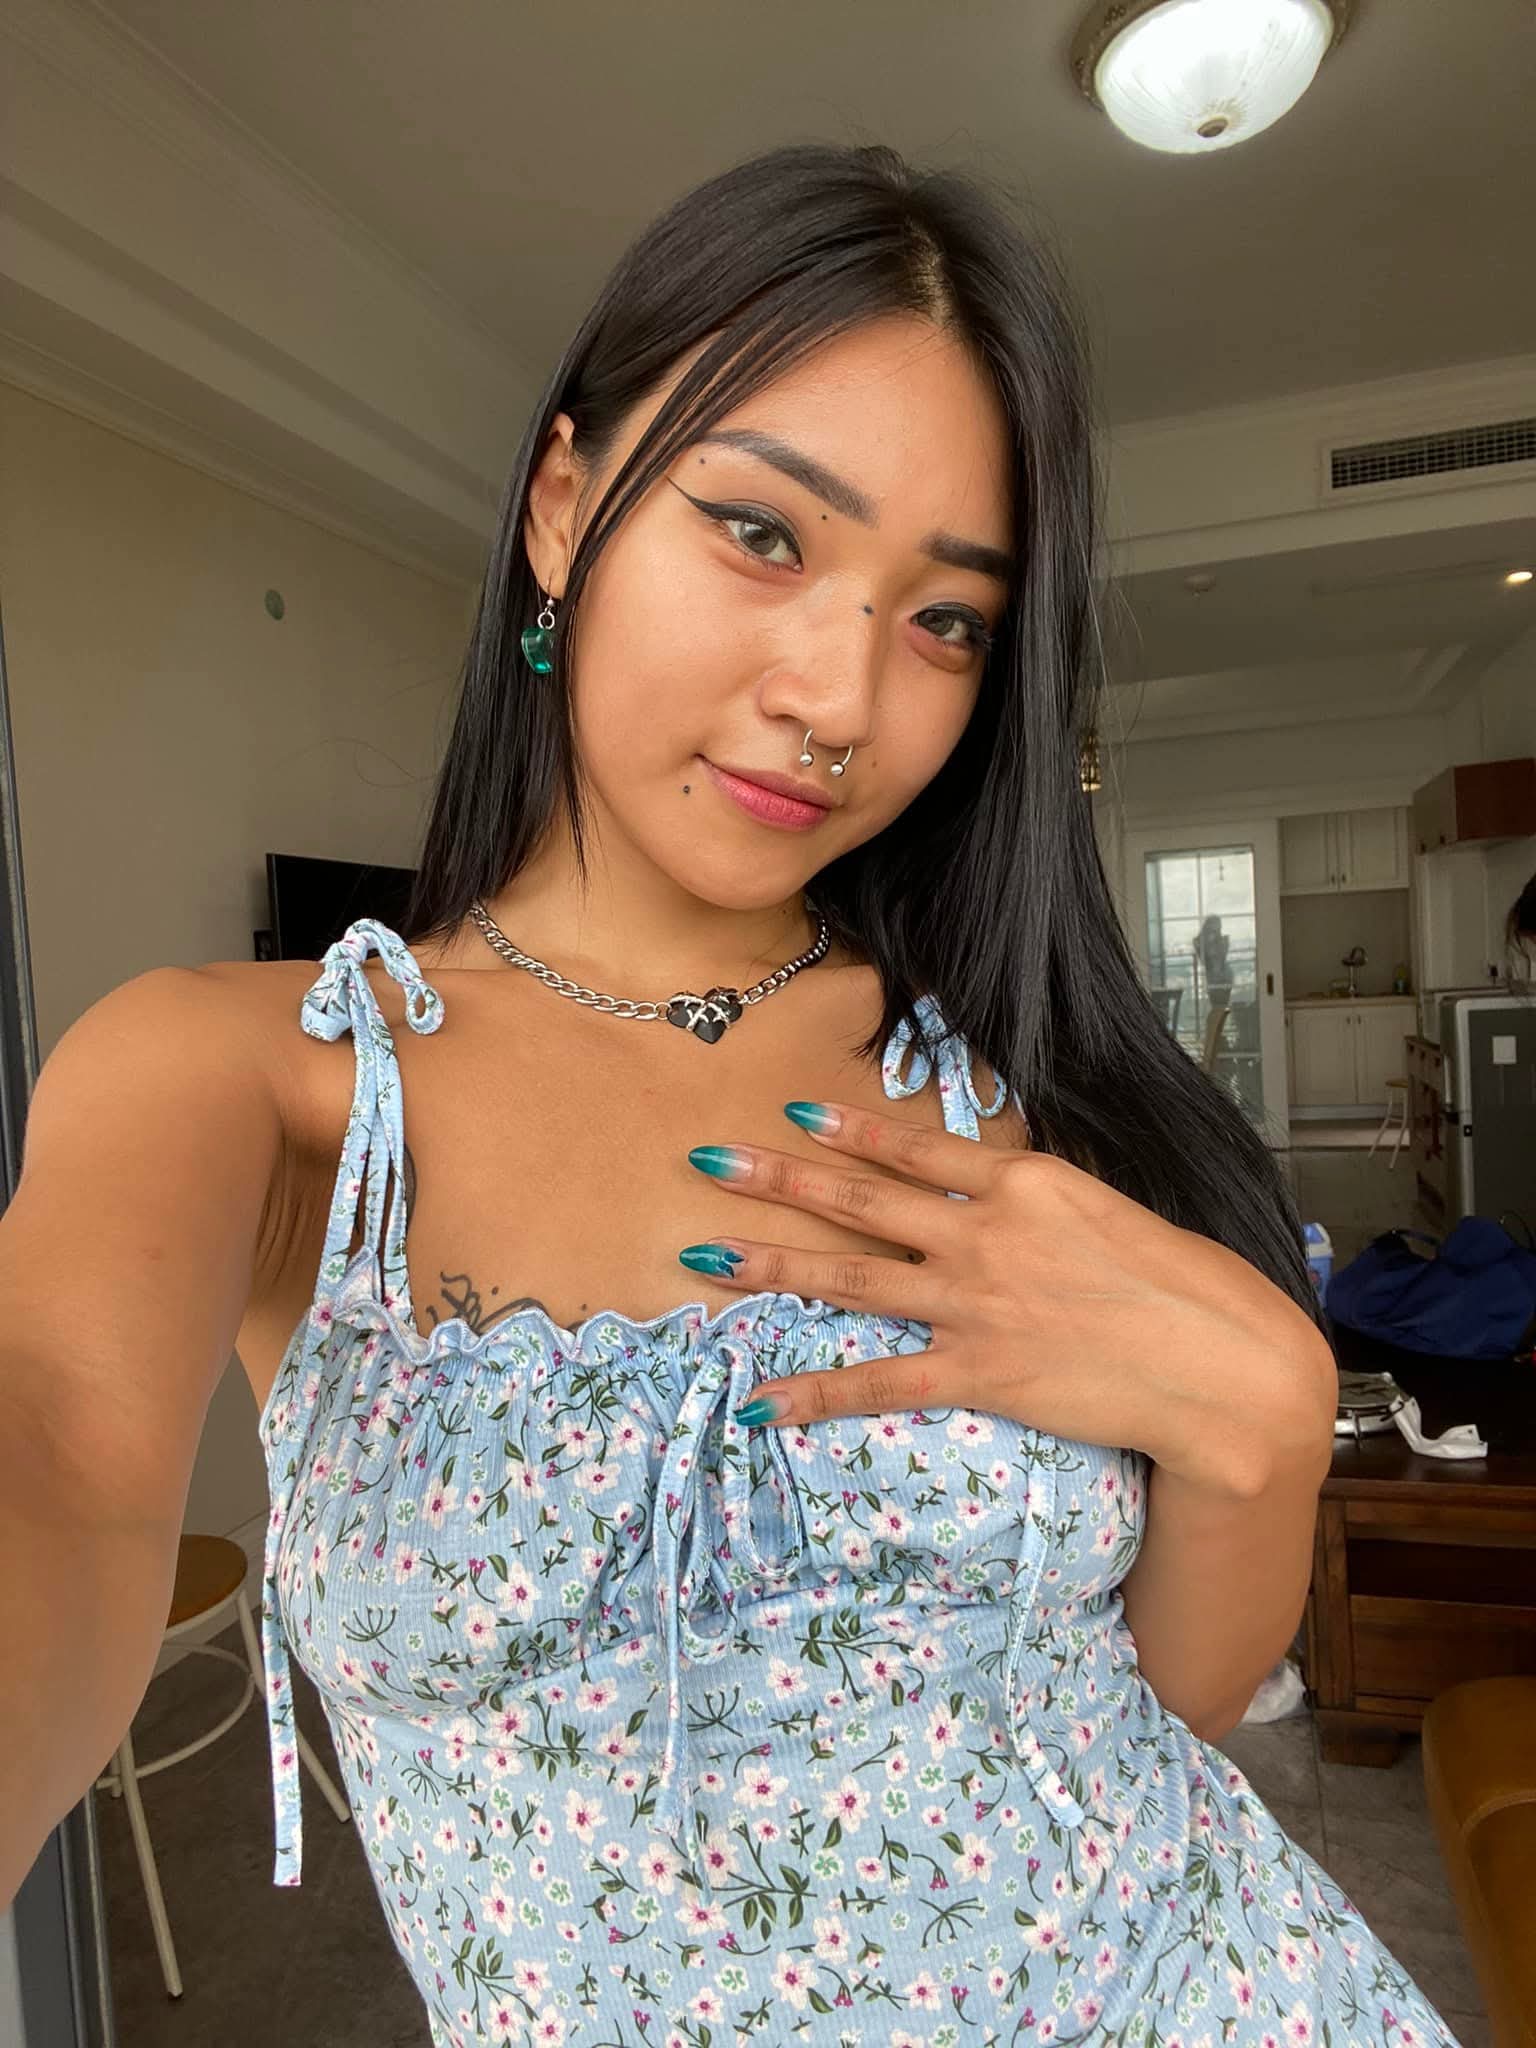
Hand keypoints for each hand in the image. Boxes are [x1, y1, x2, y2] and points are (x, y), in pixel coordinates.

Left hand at [682, 1101, 1335, 1497]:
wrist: (1223, 1363)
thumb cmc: (1186, 1286)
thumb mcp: (1111, 1211)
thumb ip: (1045, 1198)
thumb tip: (1004, 1185)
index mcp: (1024, 1182)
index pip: (916, 1148)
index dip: (850, 1131)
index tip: (793, 1114)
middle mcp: (985, 1233)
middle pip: (861, 1200)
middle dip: (778, 1180)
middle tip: (710, 1160)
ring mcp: (976, 1302)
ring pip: (852, 1276)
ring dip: (772, 1265)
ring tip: (704, 1255)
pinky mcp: (979, 1372)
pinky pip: (879, 1381)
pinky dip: (816, 1393)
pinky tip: (760, 1403)